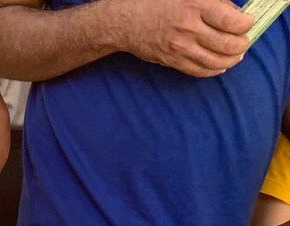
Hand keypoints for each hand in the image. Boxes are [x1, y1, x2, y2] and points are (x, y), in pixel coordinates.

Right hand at [114, 0, 252, 76]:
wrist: (126, 21)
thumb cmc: (157, 2)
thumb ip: (213, 0)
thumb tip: (234, 12)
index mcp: (197, 5)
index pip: (233, 21)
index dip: (246, 24)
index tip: (246, 23)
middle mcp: (190, 28)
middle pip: (228, 44)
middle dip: (242, 44)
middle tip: (243, 41)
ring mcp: (180, 48)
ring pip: (216, 61)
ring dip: (231, 59)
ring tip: (236, 54)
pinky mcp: (172, 61)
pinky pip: (199, 71)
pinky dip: (214, 70)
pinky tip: (220, 65)